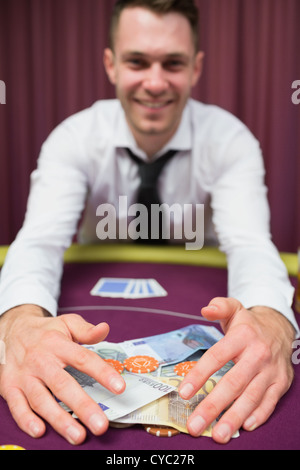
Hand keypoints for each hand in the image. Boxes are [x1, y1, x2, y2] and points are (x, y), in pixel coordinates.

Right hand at [0, 305, 125, 444]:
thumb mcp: (67, 323)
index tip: (119, 387)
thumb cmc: (45, 331)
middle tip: (100, 425)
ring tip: (78, 435)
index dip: (102, 373)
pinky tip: (40, 431)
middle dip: (82, 406)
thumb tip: (105, 329)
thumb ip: (86, 330)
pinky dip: (26, 420)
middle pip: (63, 385)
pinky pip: (17, 406)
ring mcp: (24, 375)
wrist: (12, 329)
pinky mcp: (9, 387)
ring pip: (41, 400)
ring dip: (59, 419)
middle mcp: (41, 360)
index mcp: (58, 344)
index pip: (83, 359)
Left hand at [178, 297, 294, 443]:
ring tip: (217, 434)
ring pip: (251, 397)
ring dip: (233, 418)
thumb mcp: (234, 309)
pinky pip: (269, 403)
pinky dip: (258, 416)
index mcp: (242, 336)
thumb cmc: (248, 324)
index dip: (200, 375)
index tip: (184, 392)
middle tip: (195, 425)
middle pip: (233, 383)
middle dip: (213, 406)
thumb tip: (205, 309)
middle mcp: (257, 354)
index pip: (217, 357)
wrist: (280, 328)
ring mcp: (271, 371)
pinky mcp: (281, 383)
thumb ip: (219, 307)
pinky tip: (243, 427)